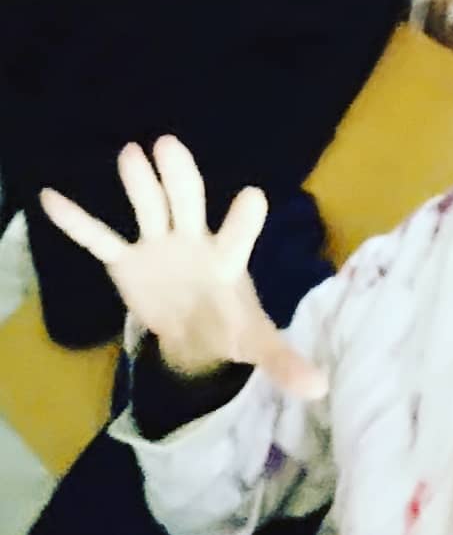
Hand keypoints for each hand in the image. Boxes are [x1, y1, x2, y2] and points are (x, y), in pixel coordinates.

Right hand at [40, 135, 326, 399]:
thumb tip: (319, 389)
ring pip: (148, 207)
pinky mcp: (128, 261)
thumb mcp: (256, 344)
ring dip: (138, 183)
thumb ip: (283, 361)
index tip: (252, 197)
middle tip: (169, 145)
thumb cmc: (231, 322)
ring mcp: (160, 246)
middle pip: (187, 202)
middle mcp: (194, 241)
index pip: (240, 235)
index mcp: (228, 259)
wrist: (197, 329)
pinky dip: (77, 221)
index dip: (245, 220)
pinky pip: (100, 238)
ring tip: (131, 154)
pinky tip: (52, 197)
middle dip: (180, 176)